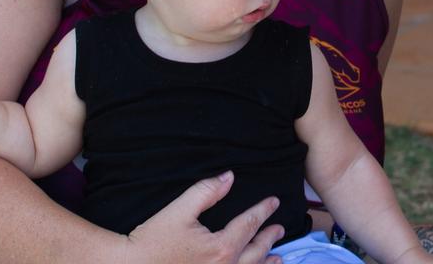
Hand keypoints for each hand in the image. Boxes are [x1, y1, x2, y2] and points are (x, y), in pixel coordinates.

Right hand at [123, 171, 284, 263]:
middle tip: (280, 229)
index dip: (263, 211)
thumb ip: (206, 191)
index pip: (249, 224)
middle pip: (255, 252)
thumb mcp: (179, 210)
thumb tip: (230, 176)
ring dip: (266, 263)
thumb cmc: (151, 241)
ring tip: (278, 258)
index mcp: (221, 247)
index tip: (274, 202)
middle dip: (269, 238)